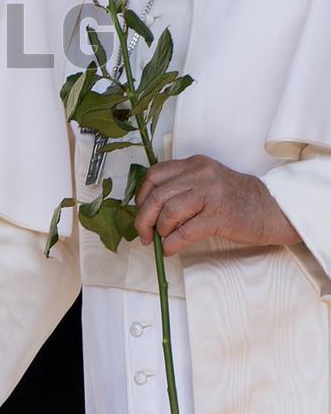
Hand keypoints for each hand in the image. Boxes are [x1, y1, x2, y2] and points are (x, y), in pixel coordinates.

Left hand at [133, 154, 300, 256]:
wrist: (273, 208)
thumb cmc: (238, 199)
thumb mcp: (207, 181)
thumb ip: (182, 187)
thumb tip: (150, 210)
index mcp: (195, 164)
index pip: (155, 175)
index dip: (141, 195)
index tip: (140, 210)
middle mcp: (200, 174)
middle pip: (157, 195)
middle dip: (144, 218)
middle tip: (143, 234)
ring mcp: (210, 194)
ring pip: (169, 211)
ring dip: (159, 231)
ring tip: (161, 241)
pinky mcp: (219, 216)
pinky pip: (185, 231)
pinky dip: (172, 243)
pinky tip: (170, 249)